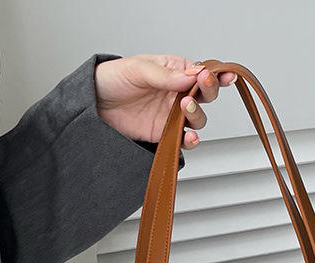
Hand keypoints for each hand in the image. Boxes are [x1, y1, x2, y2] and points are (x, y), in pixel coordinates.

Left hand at [95, 55, 235, 148]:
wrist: (93, 106)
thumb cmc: (113, 80)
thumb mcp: (138, 69)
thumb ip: (166, 75)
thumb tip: (191, 75)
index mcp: (173, 71)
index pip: (200, 72)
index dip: (214, 74)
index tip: (220, 76)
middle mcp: (177, 93)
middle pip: (205, 95)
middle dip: (208, 92)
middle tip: (201, 88)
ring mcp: (172, 115)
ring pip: (198, 119)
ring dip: (197, 115)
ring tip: (185, 108)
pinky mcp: (165, 134)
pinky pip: (184, 139)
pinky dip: (190, 140)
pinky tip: (188, 136)